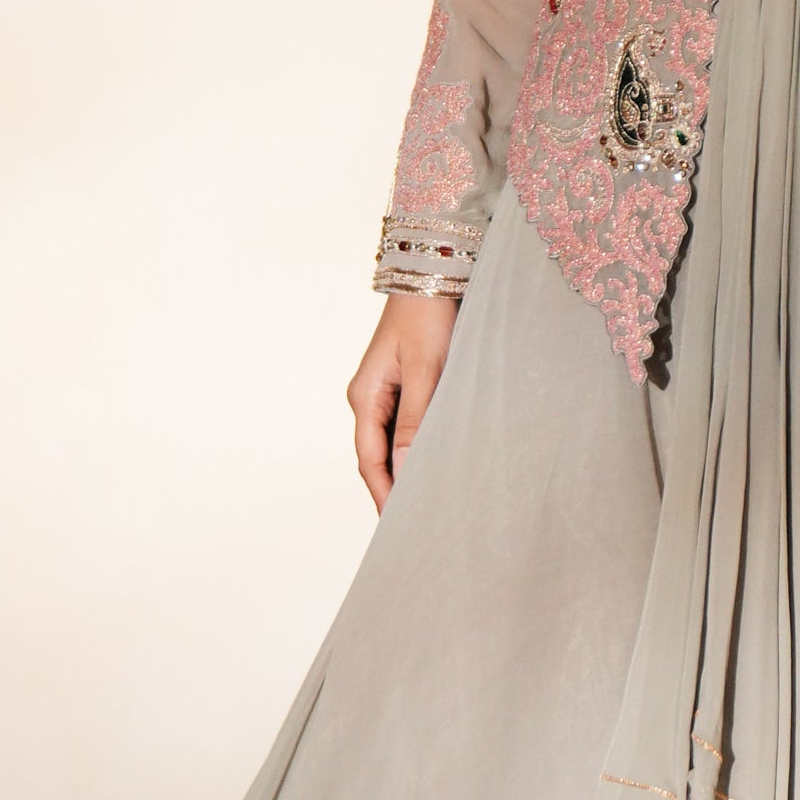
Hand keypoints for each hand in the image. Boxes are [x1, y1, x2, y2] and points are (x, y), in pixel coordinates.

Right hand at [348, 293, 457, 511]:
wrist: (433, 272)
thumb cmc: (429, 317)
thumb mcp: (425, 370)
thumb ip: (415, 421)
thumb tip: (406, 471)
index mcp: (365, 397)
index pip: (370, 462)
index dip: (384, 496)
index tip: (399, 528)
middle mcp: (368, 398)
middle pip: (376, 458)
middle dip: (393, 491)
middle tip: (416, 526)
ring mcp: (383, 391)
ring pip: (391, 444)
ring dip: (406, 472)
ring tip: (427, 503)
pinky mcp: (403, 384)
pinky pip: (405, 427)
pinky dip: (417, 448)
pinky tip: (435, 463)